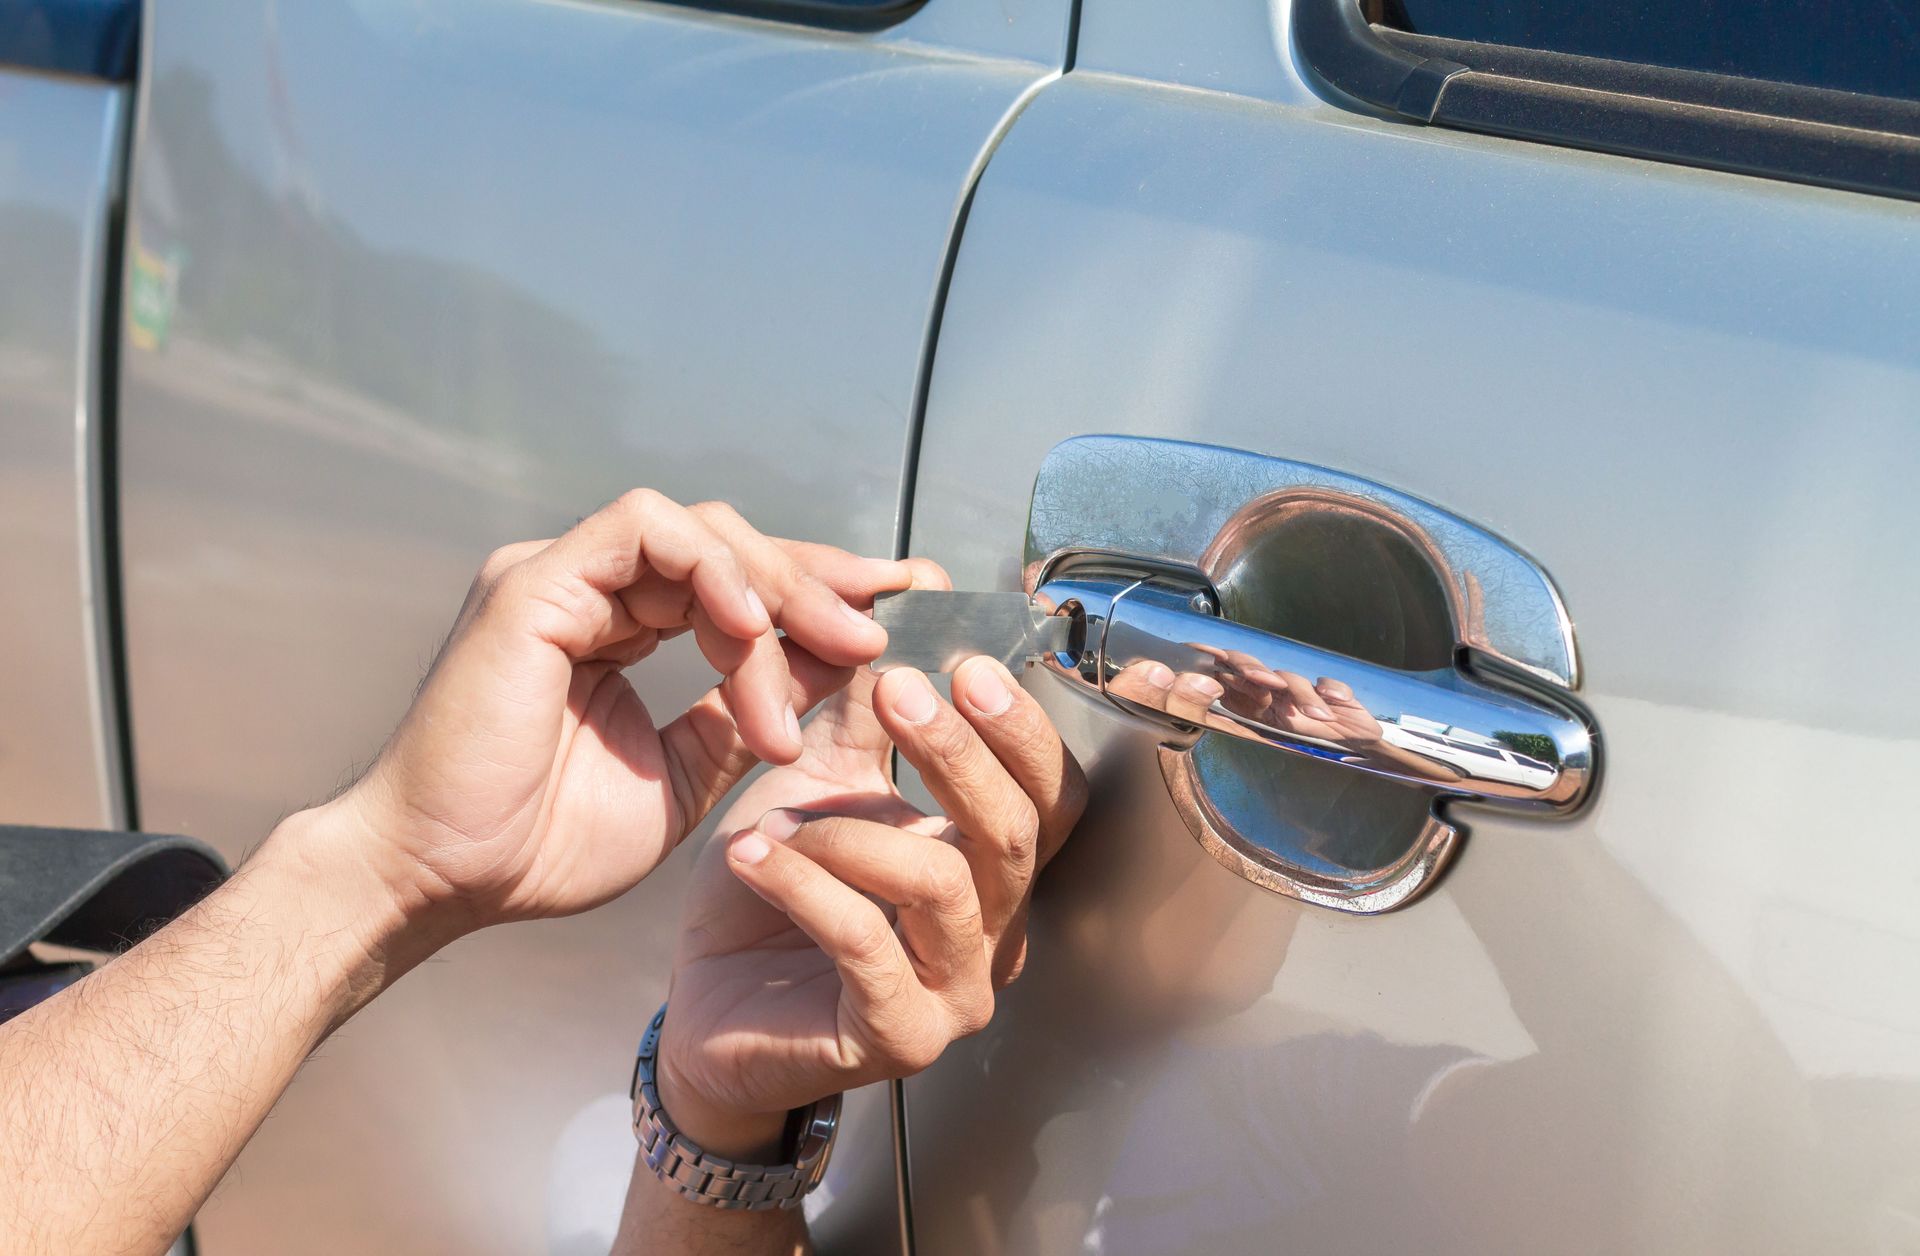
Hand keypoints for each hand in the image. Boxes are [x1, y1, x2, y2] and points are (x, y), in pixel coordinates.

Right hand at [309, 490, 911, 941]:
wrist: (445, 880)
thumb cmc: (539, 844)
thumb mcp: (683, 775)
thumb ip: (748, 714)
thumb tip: (838, 662)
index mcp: (616, 627)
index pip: (733, 579)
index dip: (816, 589)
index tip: (895, 612)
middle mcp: (588, 589)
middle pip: (729, 543)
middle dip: (816, 582)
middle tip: (878, 631)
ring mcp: (558, 575)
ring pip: (700, 531)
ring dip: (775, 591)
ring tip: (828, 654)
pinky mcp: (534, 580)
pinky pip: (645, 532)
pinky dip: (713, 571)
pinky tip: (751, 630)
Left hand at [650, 566, 1087, 1159]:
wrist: (705, 1008)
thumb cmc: (769, 900)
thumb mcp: (818, 781)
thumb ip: (864, 708)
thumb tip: (906, 601)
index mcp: (990, 868)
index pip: (1052, 794)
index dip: (1019, 726)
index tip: (965, 658)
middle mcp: (993, 933)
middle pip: (1018, 833)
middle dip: (960, 752)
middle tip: (900, 691)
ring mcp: (954, 994)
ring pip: (942, 884)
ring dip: (849, 830)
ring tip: (776, 815)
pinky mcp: (896, 1038)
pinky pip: (866, 946)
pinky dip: (806, 887)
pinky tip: (754, 857)